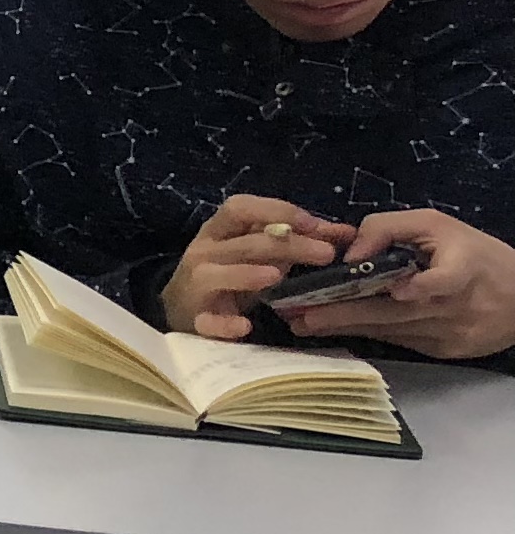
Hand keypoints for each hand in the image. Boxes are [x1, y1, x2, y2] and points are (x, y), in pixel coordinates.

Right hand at [161, 196, 350, 339]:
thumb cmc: (230, 272)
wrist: (184, 308)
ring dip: (244, 274)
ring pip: (215, 275)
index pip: (239, 207)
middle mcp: (204, 252)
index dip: (275, 210)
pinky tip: (245, 327)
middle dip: (285, 245)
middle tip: (326, 255)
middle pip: (243, 243)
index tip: (313, 223)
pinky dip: (223, 324)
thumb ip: (298, 241)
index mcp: (219, 230)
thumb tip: (349, 233)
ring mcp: (196, 285)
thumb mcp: (259, 252)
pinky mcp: (195, 318)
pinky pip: (206, 321)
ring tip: (276, 276)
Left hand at [281, 210, 514, 362]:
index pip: (446, 281)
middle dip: (347, 314)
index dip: (421, 287)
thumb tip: (350, 251)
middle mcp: (456, 305)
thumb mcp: (438, 226)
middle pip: (399, 313)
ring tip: (305, 322)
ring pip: (392, 330)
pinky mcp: (446, 351)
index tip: (396, 290)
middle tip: (304, 314)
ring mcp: (451, 333)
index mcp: (464, 269)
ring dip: (347, 327)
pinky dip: (369, 333)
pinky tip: (337, 329)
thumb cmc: (474, 254)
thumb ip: (390, 228)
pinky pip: (401, 340)